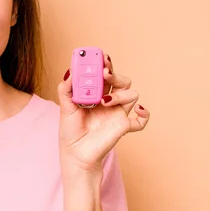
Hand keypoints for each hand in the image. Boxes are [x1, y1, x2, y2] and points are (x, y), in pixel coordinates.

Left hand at [57, 53, 149, 172]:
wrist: (76, 154)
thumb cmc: (71, 131)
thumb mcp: (65, 107)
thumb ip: (66, 89)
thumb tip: (69, 72)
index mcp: (96, 94)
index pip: (105, 74)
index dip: (105, 64)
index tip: (101, 56)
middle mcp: (110, 101)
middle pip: (121, 81)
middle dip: (114, 74)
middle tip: (104, 73)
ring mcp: (118, 113)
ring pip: (131, 94)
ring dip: (120, 94)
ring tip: (104, 101)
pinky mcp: (124, 126)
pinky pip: (142, 120)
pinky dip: (144, 114)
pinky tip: (137, 111)